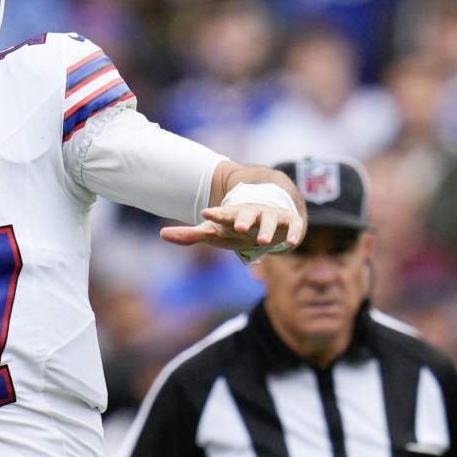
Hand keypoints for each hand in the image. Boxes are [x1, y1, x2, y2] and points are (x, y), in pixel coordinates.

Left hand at [160, 202, 304, 252]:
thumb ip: (190, 235)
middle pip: (246, 214)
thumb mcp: (214, 232)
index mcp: (232, 216)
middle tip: (239, 227)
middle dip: (243, 219)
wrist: (268, 213)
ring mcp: (271, 217)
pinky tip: (291, 243)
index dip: (215, 214)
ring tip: (265, 241)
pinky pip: (293, 227)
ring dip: (268, 229)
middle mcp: (252, 213)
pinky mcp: (289, 222)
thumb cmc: (235, 227)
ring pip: (270, 220)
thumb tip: (162, 234)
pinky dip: (294, 234)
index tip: (205, 213)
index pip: (222, 214)